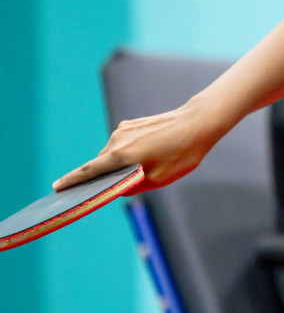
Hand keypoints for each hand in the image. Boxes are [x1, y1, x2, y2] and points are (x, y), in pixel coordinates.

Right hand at [53, 98, 223, 192]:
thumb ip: (135, 186)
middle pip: (100, 164)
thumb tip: (119, 188)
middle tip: (104, 190)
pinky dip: (126, 153)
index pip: (88, 171)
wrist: (198, 123)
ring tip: (139, 172)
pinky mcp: (132, 124)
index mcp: (120, 155)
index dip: (72, 181)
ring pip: (112, 153)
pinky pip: (122, 144)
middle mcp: (117, 140)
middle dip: (102, 176)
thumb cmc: (182, 153)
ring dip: (118, 164)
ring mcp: (124, 130)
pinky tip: (145, 157)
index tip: (56, 187)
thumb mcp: (160, 178)